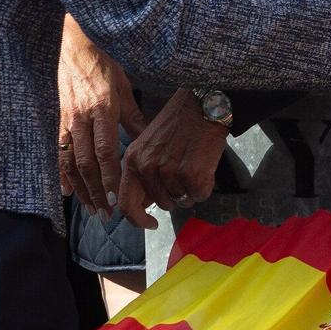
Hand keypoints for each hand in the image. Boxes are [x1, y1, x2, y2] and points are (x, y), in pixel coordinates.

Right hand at [57, 16, 149, 216]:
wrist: (73, 45)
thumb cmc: (103, 64)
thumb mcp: (124, 87)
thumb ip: (135, 116)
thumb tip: (149, 139)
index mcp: (102, 109)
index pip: (105, 150)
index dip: (109, 176)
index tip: (117, 197)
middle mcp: (81, 118)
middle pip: (85, 163)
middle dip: (96, 192)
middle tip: (106, 214)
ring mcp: (65, 120)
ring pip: (69, 162)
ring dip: (80, 189)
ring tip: (90, 209)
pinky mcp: (55, 121)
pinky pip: (57, 153)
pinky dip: (61, 174)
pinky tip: (67, 191)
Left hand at [115, 90, 227, 229]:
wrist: (203, 105)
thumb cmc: (177, 124)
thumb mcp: (148, 145)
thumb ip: (141, 174)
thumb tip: (144, 204)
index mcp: (132, 161)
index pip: (126, 204)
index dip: (138, 220)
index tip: (150, 224)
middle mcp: (147, 168)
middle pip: (161, 203)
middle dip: (174, 197)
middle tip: (183, 176)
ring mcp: (169, 171)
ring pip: (181, 200)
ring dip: (190, 190)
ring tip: (194, 166)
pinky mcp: (192, 174)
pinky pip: (199, 194)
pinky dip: (205, 186)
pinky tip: (204, 167)